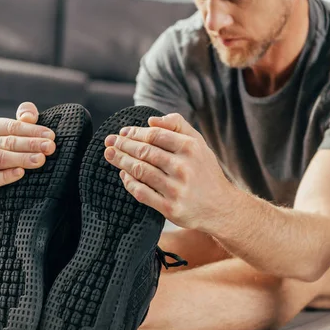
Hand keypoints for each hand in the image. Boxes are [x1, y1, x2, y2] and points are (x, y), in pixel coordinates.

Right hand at [0, 102, 55, 195]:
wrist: (10, 181)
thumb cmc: (19, 150)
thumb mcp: (24, 131)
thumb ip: (27, 116)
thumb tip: (28, 116)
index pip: (11, 126)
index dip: (32, 130)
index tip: (50, 136)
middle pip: (6, 142)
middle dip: (31, 144)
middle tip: (49, 148)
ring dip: (21, 159)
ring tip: (40, 159)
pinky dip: (5, 176)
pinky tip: (21, 173)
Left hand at [103, 113, 234, 230]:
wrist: (220, 207)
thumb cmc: (206, 172)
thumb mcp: (199, 144)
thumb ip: (178, 126)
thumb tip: (151, 121)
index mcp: (190, 148)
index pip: (154, 135)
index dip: (135, 132)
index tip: (123, 132)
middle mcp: (183, 167)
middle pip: (144, 152)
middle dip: (123, 145)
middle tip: (109, 141)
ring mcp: (176, 189)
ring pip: (140, 171)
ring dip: (121, 161)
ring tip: (110, 155)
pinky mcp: (170, 208)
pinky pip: (142, 193)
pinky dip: (129, 183)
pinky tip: (123, 176)